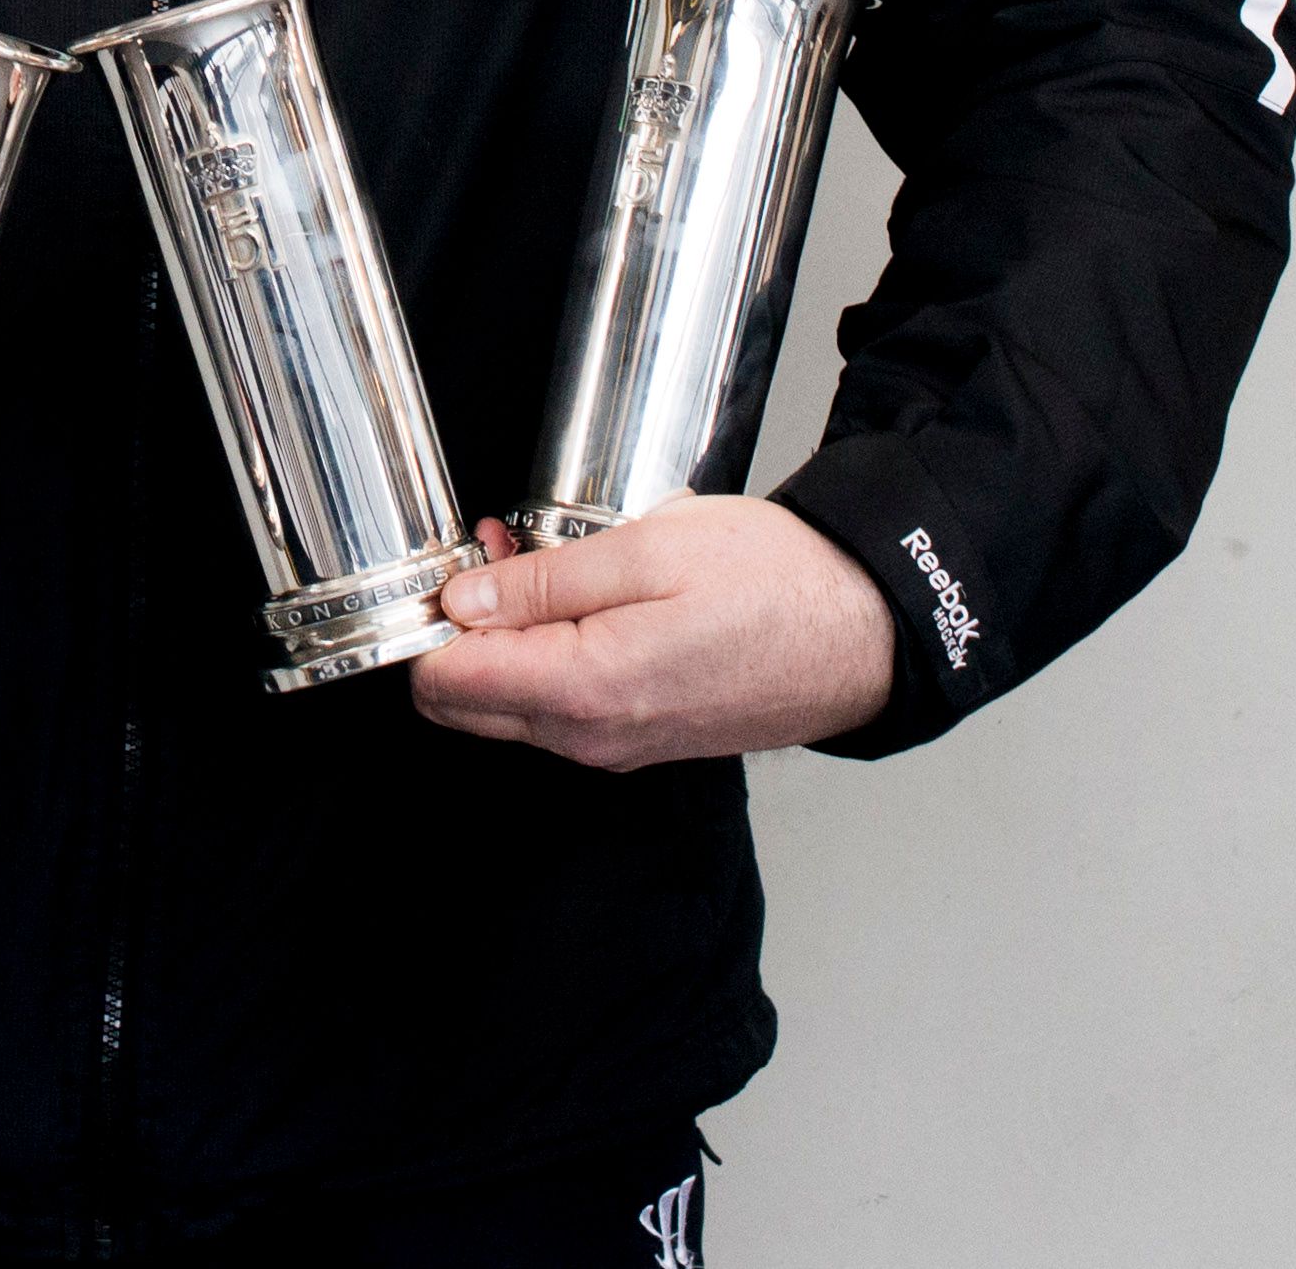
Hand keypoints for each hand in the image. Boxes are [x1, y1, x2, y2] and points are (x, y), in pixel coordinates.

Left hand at [410, 498, 900, 768]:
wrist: (867, 633)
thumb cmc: (777, 584)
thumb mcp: (650, 548)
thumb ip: (544, 581)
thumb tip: (462, 602)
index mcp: (585, 689)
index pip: (443, 682)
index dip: (427, 619)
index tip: (448, 565)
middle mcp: (593, 737)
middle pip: (464, 703)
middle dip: (457, 628)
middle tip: (490, 550)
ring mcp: (618, 746)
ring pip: (512, 703)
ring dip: (504, 635)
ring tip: (535, 554)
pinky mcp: (641, 739)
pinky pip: (562, 706)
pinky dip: (548, 654)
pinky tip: (577, 596)